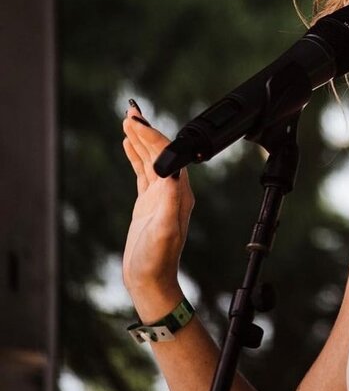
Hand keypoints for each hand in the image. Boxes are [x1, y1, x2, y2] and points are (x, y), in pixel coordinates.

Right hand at [121, 105, 194, 300]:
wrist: (150, 279)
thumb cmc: (156, 259)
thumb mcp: (164, 230)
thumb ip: (171, 202)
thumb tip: (174, 174)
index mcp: (179, 191)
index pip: (167, 154)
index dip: (151, 136)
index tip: (136, 121)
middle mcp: (173, 189)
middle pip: (160, 152)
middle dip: (145, 131)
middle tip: (130, 111)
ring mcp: (160, 195)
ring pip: (150, 158)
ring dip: (140, 139)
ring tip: (127, 120)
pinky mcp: (148, 202)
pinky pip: (142, 172)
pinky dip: (135, 155)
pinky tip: (128, 145)